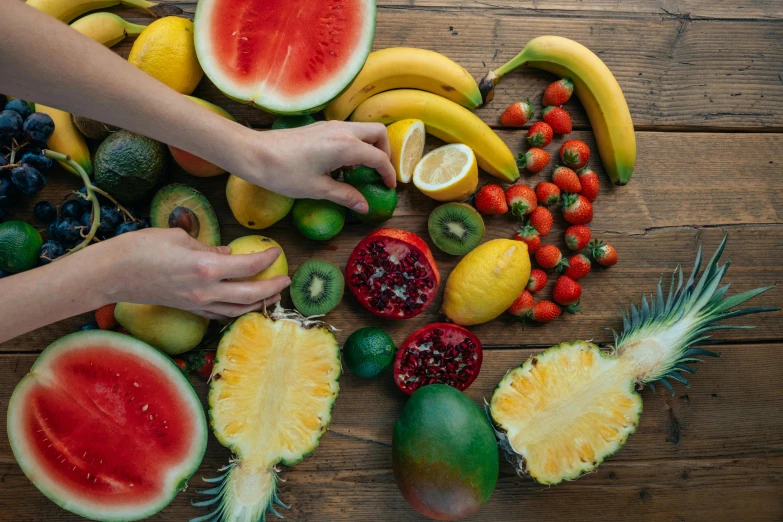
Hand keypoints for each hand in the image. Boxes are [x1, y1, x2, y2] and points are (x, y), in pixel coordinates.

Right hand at [97, 228, 290, 318]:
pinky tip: (245, 305)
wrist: (112, 273)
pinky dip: (237, 310)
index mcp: (206, 267)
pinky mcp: (189, 310)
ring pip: (238, 309)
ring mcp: (197, 304)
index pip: (248, 266)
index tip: (276, 251)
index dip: (266, 258)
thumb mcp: (179, 238)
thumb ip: (209, 247)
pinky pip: (220, 314)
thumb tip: (228, 253)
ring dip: (260, 303)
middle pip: (250, 294)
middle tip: (286, 280)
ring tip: (273, 296)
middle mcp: (206, 290)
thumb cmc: (141, 247)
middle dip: (272, 287)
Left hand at [233, 120, 395, 213]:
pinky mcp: (320, 127)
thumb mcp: (317, 189)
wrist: (254, 153)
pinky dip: (355, 144)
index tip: (390, 187)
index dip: (388, 173)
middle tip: (379, 172)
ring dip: (370, 146)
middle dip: (385, 151)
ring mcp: (330, 126)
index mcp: (346, 146)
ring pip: (363, 129)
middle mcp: (342, 130)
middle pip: (377, 133)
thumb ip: (345, 195)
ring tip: (361, 170)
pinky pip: (348, 131)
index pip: (379, 157)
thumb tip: (364, 206)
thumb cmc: (284, 173)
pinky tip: (342, 164)